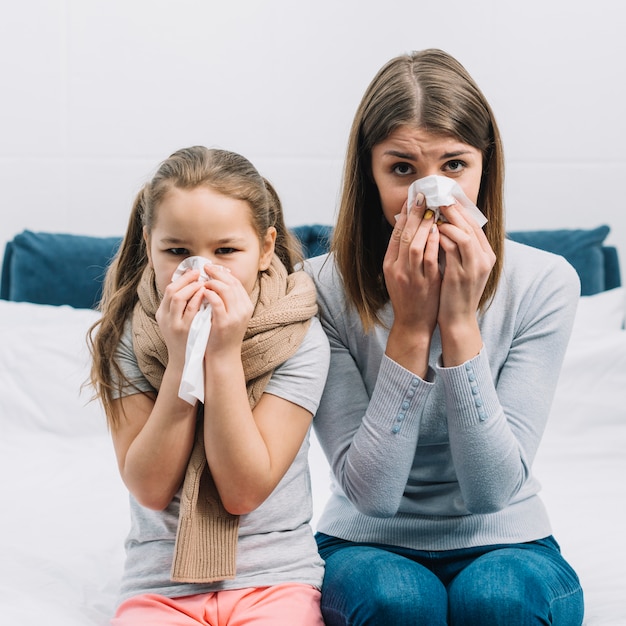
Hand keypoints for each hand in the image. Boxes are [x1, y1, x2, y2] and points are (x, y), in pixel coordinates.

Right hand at [155, 268, 206, 365]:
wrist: (186, 362)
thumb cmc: (185, 339)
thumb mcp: (177, 321)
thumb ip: (181, 306)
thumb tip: (191, 285)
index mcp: (162, 314)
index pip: (169, 289)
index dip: (182, 279)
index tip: (194, 272)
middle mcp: (166, 318)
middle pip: (172, 291)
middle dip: (187, 280)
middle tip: (199, 273)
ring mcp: (175, 324)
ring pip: (179, 298)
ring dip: (192, 287)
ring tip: (203, 282)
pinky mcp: (185, 330)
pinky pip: (191, 310)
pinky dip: (197, 299)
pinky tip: (206, 294)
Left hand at [202, 264, 253, 355]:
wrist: (223, 356)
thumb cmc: (223, 335)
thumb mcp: (231, 316)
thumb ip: (228, 301)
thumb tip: (217, 282)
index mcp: (246, 306)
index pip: (236, 282)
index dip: (223, 273)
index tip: (211, 268)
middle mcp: (244, 309)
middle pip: (231, 282)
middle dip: (217, 273)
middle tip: (204, 268)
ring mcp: (235, 316)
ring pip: (225, 289)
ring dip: (212, 282)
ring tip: (202, 281)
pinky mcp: (224, 322)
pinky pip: (217, 302)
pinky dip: (209, 294)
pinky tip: (201, 291)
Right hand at [383, 193, 440, 335]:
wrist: (412, 324)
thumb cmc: (408, 297)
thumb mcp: (398, 273)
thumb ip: (402, 253)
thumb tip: (409, 227)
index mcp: (389, 265)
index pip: (395, 234)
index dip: (403, 215)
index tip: (411, 198)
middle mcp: (397, 269)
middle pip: (403, 236)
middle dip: (413, 214)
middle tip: (422, 196)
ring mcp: (411, 277)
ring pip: (415, 246)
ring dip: (423, 226)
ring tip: (431, 210)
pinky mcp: (425, 284)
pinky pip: (429, 260)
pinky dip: (433, 243)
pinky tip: (438, 231)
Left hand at [436, 202, 494, 365]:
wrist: (457, 321)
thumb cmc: (455, 294)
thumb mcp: (461, 268)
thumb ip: (458, 249)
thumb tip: (444, 226)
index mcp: (486, 256)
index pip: (475, 225)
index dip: (460, 210)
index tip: (446, 198)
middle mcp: (484, 259)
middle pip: (471, 225)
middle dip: (453, 210)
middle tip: (437, 198)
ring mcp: (474, 267)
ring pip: (463, 233)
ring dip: (447, 221)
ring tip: (432, 211)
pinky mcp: (461, 274)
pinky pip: (452, 247)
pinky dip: (442, 236)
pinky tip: (430, 231)